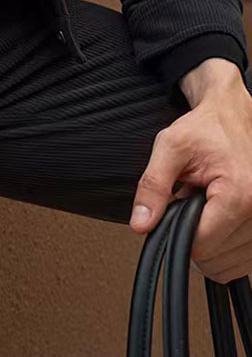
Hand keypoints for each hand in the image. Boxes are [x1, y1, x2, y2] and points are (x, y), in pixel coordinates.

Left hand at [129, 69, 251, 283]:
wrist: (231, 115)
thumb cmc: (206, 128)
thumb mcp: (170, 147)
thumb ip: (152, 186)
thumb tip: (141, 223)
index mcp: (239, 194)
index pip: (200, 245)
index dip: (176, 233)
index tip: (172, 211)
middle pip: (214, 259)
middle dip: (193, 235)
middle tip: (189, 202)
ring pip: (227, 265)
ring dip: (209, 241)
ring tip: (204, 206)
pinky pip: (240, 259)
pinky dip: (223, 246)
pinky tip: (216, 217)